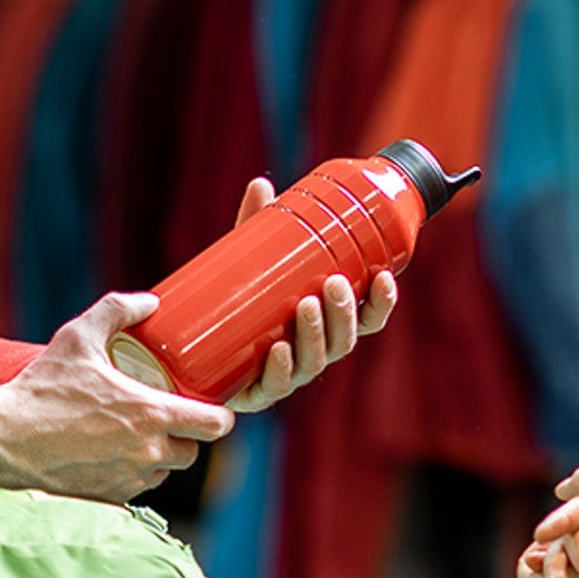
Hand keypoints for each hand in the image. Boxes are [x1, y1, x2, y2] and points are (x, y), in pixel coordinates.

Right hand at [0, 293, 234, 502]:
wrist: (3, 440)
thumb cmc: (41, 390)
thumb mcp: (78, 338)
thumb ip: (116, 311)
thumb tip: (149, 301)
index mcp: (151, 414)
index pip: (215, 426)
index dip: (217, 417)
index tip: (206, 408)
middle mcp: (147, 452)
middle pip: (192, 453)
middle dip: (184, 437)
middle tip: (163, 417)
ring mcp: (128, 480)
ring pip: (164, 473)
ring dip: (157, 457)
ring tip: (133, 435)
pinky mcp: (108, 499)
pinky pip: (136, 490)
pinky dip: (131, 475)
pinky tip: (110, 456)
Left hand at [222, 177, 399, 412]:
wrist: (193, 351)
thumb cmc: (238, 302)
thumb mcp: (251, 263)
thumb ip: (258, 227)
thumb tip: (261, 184)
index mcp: (327, 325)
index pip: (367, 318)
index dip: (381, 302)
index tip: (384, 276)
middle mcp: (315, 352)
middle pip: (344, 340)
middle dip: (344, 312)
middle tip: (332, 283)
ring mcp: (290, 375)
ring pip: (315, 361)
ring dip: (316, 334)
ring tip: (305, 305)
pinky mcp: (257, 393)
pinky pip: (275, 386)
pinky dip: (280, 369)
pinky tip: (279, 351)